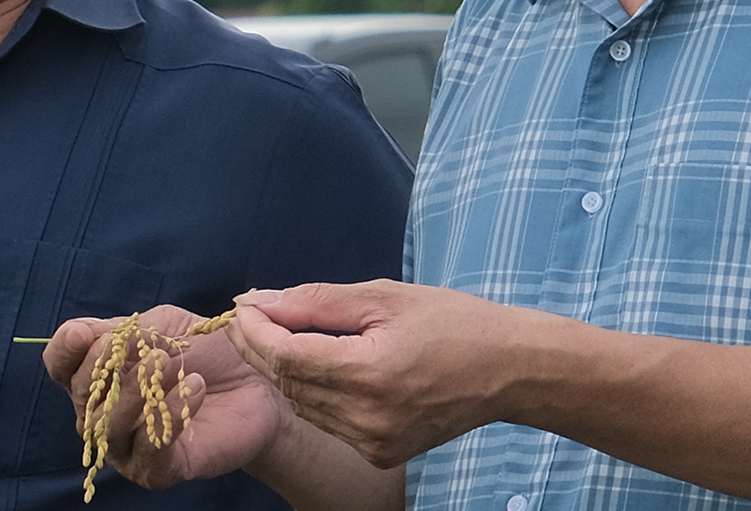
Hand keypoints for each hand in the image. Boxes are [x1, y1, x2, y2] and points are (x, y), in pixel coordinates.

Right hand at [43, 305, 294, 489]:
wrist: (256, 386)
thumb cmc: (206, 353)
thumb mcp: (166, 326)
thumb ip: (130, 329)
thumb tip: (93, 334)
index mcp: (101, 375)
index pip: (61, 365)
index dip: (65, 349)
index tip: (83, 334)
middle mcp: (105, 413)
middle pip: (80, 395)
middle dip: (102, 367)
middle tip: (145, 347)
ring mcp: (128, 446)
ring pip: (108, 425)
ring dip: (135, 391)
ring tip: (168, 362)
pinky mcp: (159, 469)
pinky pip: (149, 448)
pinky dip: (169, 414)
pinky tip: (195, 387)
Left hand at [227, 279, 523, 467]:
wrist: (509, 370)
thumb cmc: (452, 322)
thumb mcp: (384, 297)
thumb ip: (317, 301)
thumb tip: (259, 300)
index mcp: (370, 373)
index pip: (286, 356)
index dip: (255, 330)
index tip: (241, 305)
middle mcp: (368, 418)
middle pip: (288, 383)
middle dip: (260, 348)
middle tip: (247, 316)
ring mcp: (374, 443)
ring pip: (303, 405)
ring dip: (283, 370)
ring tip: (277, 333)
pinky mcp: (382, 454)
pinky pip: (329, 421)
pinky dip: (314, 393)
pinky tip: (316, 364)